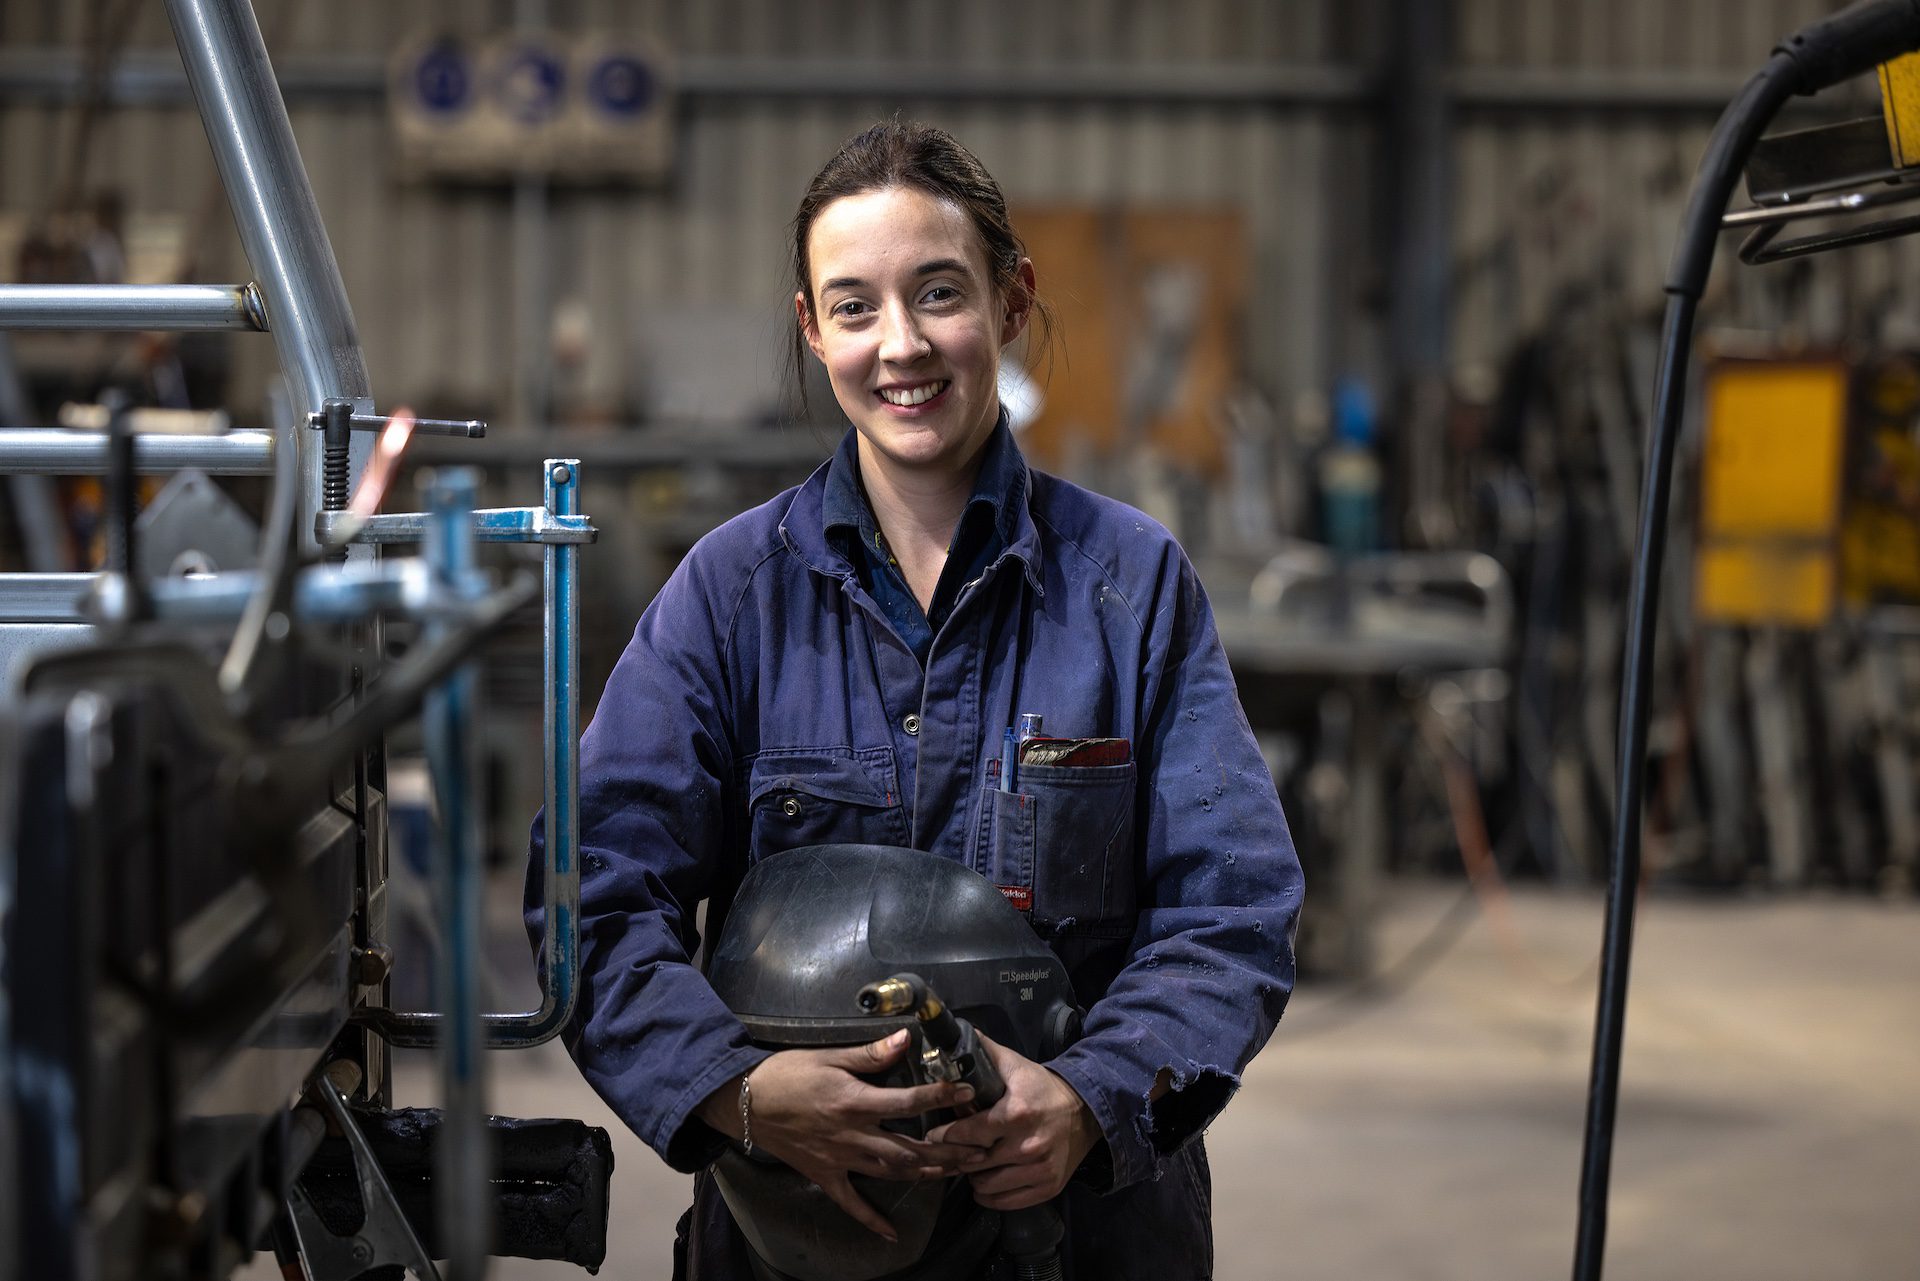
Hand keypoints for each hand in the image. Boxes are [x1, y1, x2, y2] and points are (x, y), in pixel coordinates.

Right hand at [696, 1030, 981, 1241]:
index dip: (941, 1097)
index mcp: (857, 1102)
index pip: (909, 1101)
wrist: (744, 1102)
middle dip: (947, 1151)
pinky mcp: (825, 1175)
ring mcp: (840, 1159)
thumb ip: (870, 1054)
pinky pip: (851, 1203)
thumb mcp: (829, 1056)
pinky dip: (871, 1220)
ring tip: (955, 1175)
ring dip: (924, 1175)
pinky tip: (892, 1234)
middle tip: (978, 1152)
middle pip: (909, 1148)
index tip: (968, 1093)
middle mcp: (854, 1135)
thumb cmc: (788, 1073)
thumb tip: (906, 1039)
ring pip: (890, 1172)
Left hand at [926, 1032, 1100, 1211]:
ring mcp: (1039, 1170)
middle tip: (951, 1149)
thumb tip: (954, 1037)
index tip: (935, 1134)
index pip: (967, 1132)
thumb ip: (984, 1051)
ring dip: (973, 1176)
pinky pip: (1006, 1202)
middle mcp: (1028, 1145)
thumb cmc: (1043, 1088)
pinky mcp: (1048, 1187)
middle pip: (973, 1161)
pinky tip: (985, 1182)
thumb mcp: (1015, 1065)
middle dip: (958, 1155)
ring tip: (972, 1163)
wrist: (1086, 1111)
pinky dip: (990, 1195)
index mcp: (1016, 1113)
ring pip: (986, 1185)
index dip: (946, 1134)